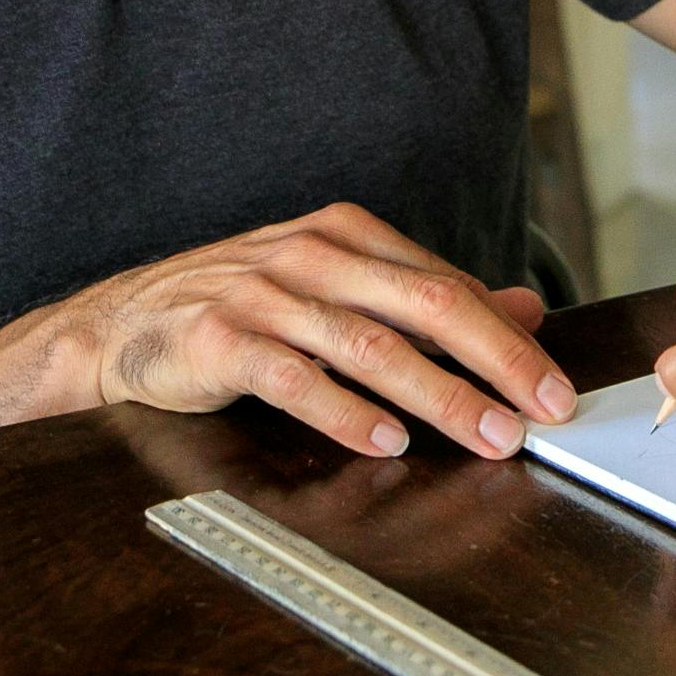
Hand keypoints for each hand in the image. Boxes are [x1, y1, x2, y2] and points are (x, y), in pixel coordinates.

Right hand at [62, 203, 572, 458]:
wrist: (120, 322)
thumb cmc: (236, 305)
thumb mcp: (336, 286)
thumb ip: (425, 297)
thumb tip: (523, 308)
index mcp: (346, 234)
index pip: (448, 284)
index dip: (510, 338)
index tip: (555, 386)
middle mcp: (311, 254)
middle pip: (426, 306)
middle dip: (496, 362)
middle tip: (543, 411)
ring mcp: (264, 294)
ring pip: (370, 345)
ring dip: (437, 396)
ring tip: (485, 434)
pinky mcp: (221, 339)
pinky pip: (295, 377)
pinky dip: (345, 412)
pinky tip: (385, 441)